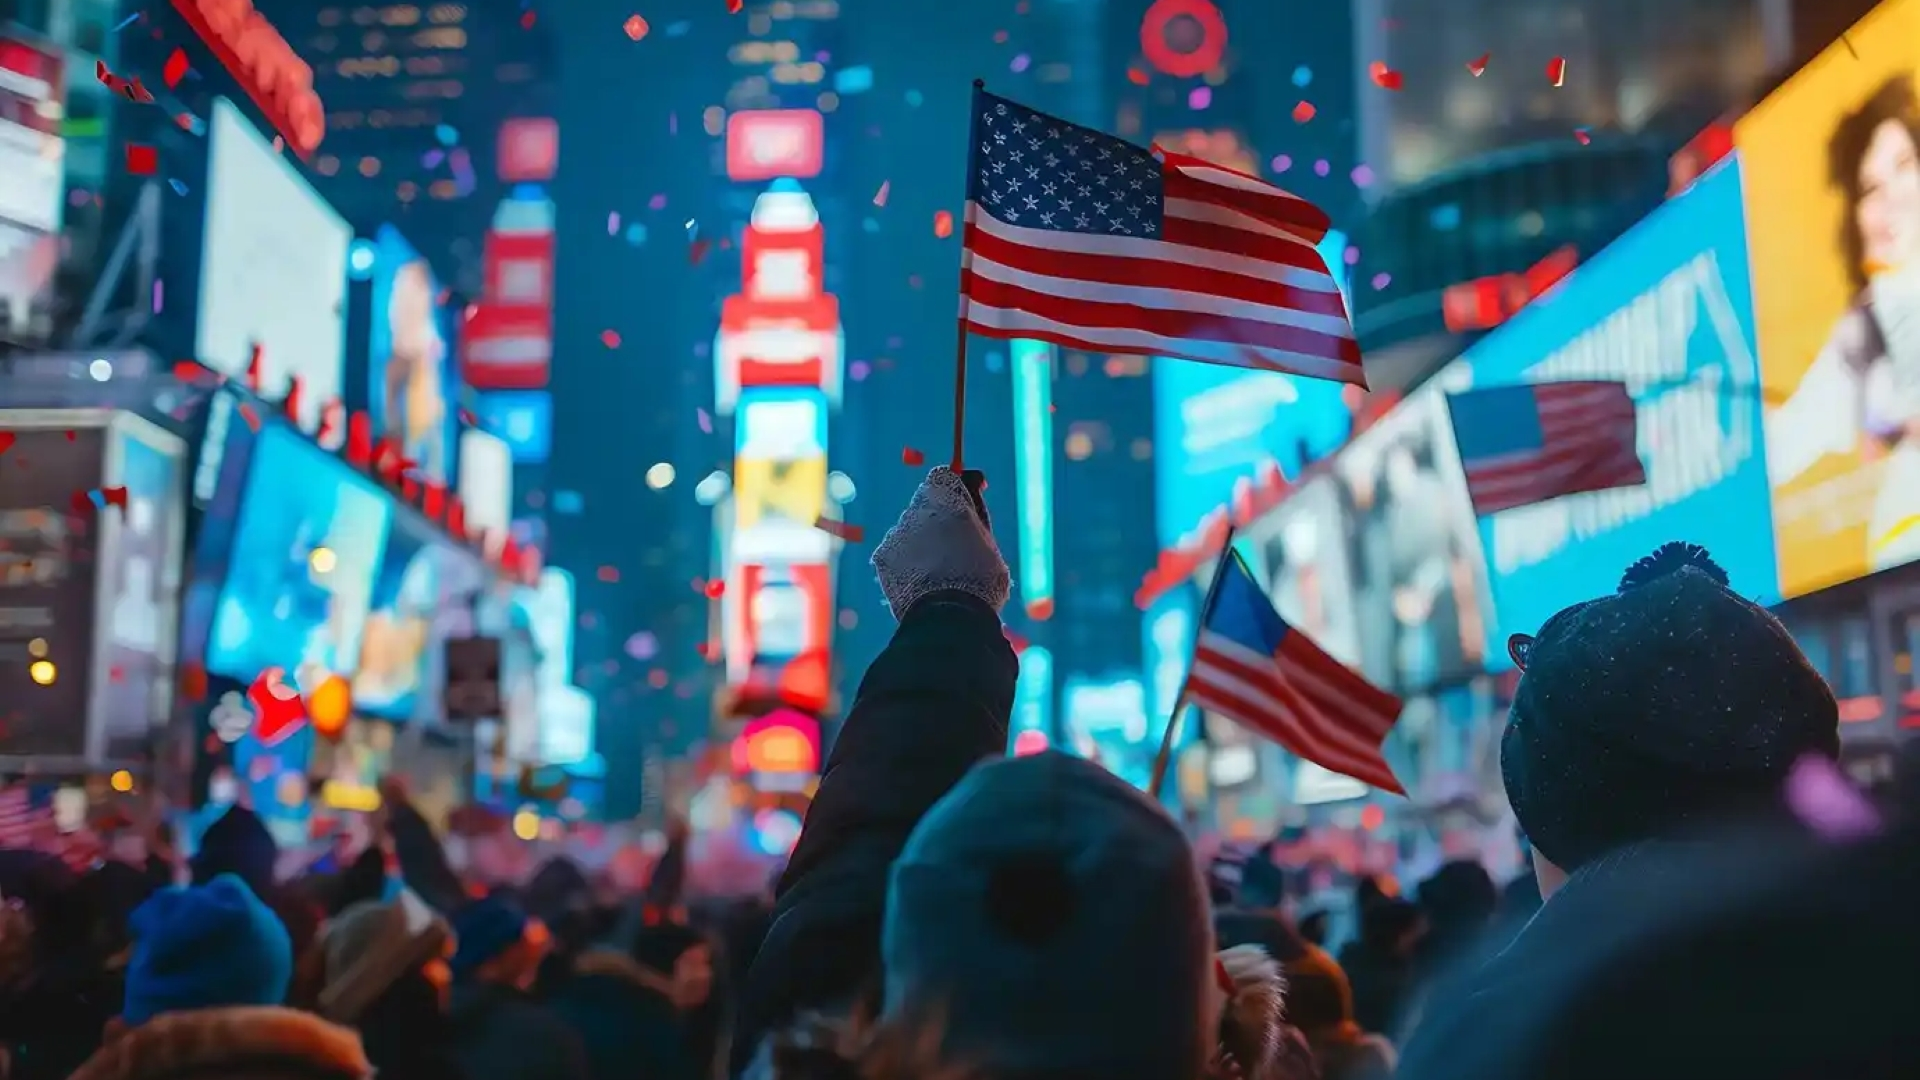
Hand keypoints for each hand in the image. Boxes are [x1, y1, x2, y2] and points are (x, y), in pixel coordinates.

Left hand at [873, 467, 1010, 617]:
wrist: (949, 617)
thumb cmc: (979, 578)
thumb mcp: (988, 540)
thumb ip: (974, 512)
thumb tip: (972, 485)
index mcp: (945, 498)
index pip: (943, 476)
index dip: (955, 488)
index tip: (967, 505)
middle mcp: (915, 509)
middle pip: (924, 503)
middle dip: (937, 518)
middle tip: (955, 546)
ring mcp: (895, 533)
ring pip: (908, 529)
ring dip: (921, 541)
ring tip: (940, 571)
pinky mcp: (881, 557)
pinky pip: (895, 553)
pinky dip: (906, 562)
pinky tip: (922, 581)